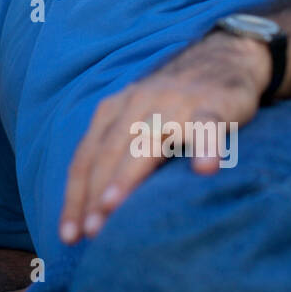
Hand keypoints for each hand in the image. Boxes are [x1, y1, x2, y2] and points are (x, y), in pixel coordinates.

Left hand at [59, 32, 271, 243]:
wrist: (222, 56)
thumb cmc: (172, 103)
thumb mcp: (136, 119)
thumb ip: (116, 153)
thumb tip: (92, 210)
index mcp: (114, 110)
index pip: (86, 156)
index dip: (75, 195)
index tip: (68, 235)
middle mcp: (139, 104)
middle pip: (110, 152)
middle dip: (95, 192)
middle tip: (89, 231)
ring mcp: (176, 103)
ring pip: (148, 141)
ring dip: (128, 174)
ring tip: (114, 205)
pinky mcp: (214, 104)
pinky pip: (208, 126)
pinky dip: (206, 145)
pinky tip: (204, 170)